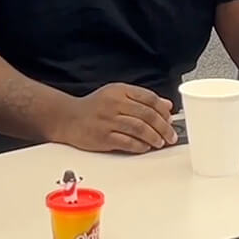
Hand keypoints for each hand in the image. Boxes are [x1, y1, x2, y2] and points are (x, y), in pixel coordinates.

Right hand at [56, 83, 176, 152]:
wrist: (67, 118)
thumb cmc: (94, 108)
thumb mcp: (117, 96)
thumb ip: (141, 99)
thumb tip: (166, 106)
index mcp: (120, 91)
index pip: (148, 98)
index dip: (163, 110)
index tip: (170, 119)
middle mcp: (114, 103)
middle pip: (147, 114)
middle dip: (163, 127)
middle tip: (170, 135)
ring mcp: (108, 120)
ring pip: (139, 128)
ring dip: (154, 137)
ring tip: (160, 142)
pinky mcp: (103, 137)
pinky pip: (127, 142)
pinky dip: (140, 146)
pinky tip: (145, 147)